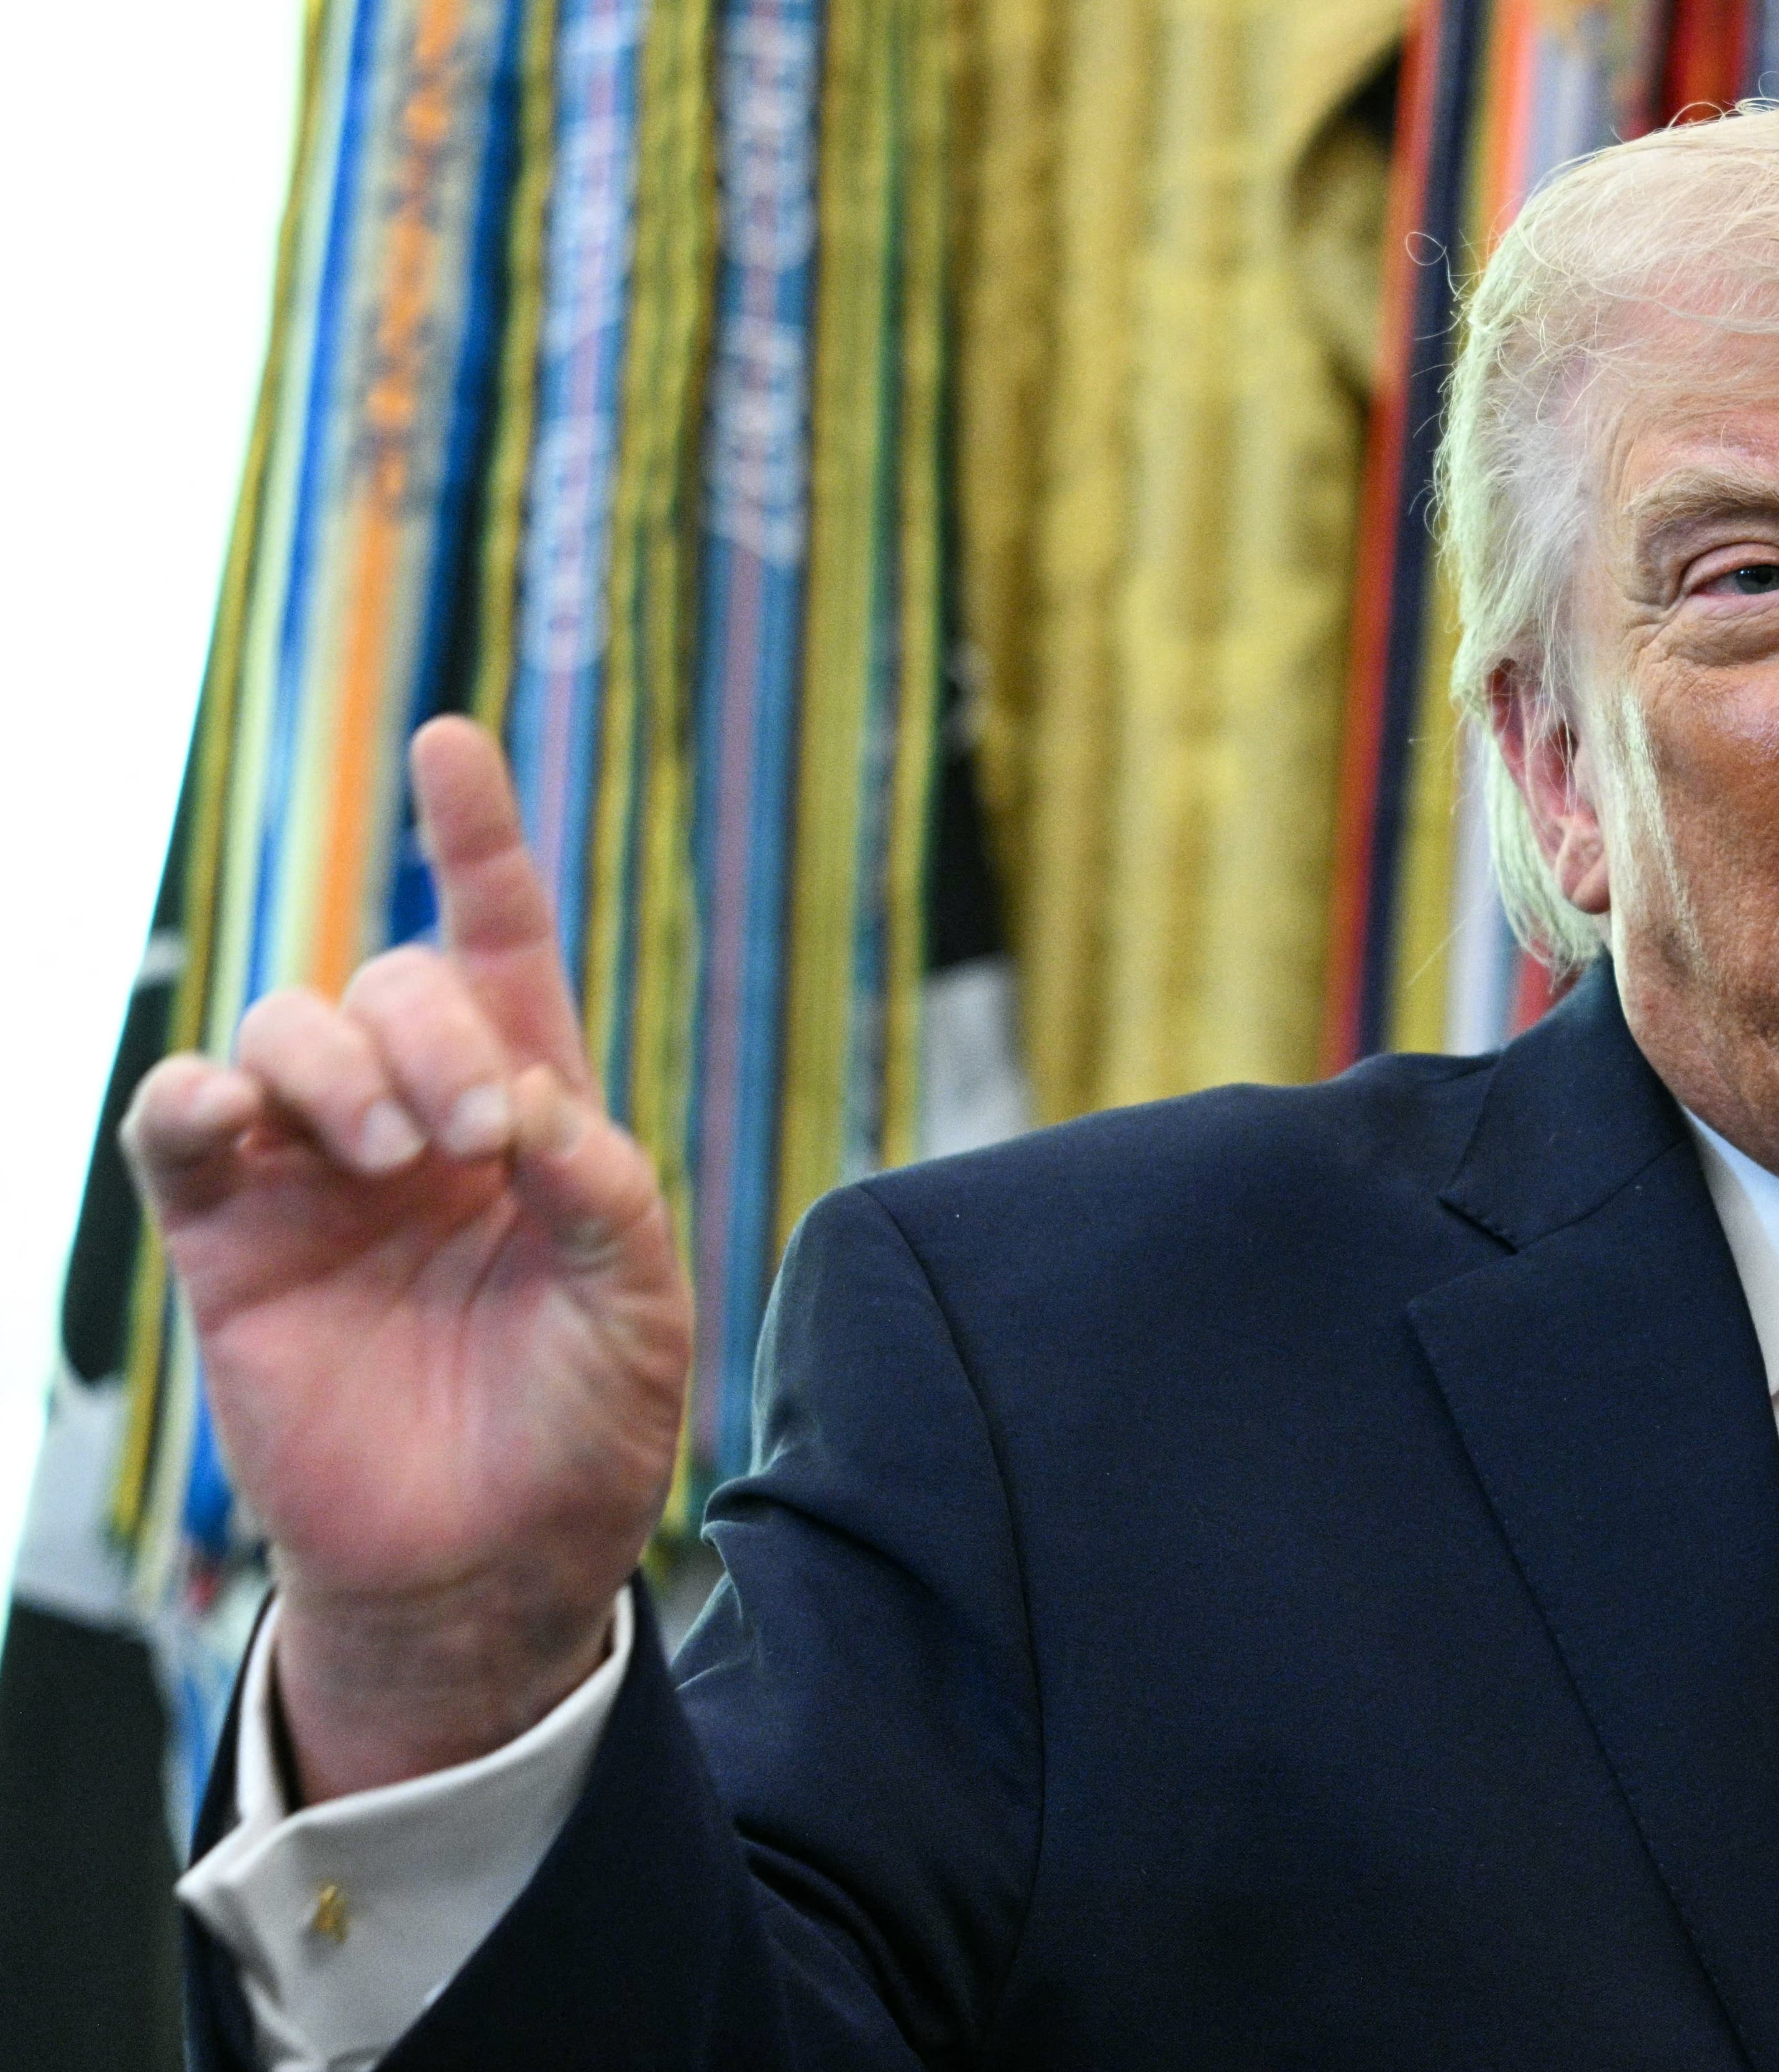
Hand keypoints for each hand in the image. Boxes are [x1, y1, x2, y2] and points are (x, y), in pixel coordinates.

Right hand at [123, 718, 692, 1801]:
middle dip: (432, 1027)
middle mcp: (418, 1123)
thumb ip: (602, 1190)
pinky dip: (193, 1100)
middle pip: (391, 982)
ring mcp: (315, 1176)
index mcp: (531, 1118)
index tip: (451, 746)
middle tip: (474, 1136)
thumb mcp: (640, 1305)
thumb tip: (528, 1102)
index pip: (499, 946)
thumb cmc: (580, 1430)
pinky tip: (234, 1122)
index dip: (476, 844)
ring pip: (282, 1032)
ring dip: (336, 1065)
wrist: (489, 1563)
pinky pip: (177, 1127)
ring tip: (394, 1158)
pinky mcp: (227, 1239)